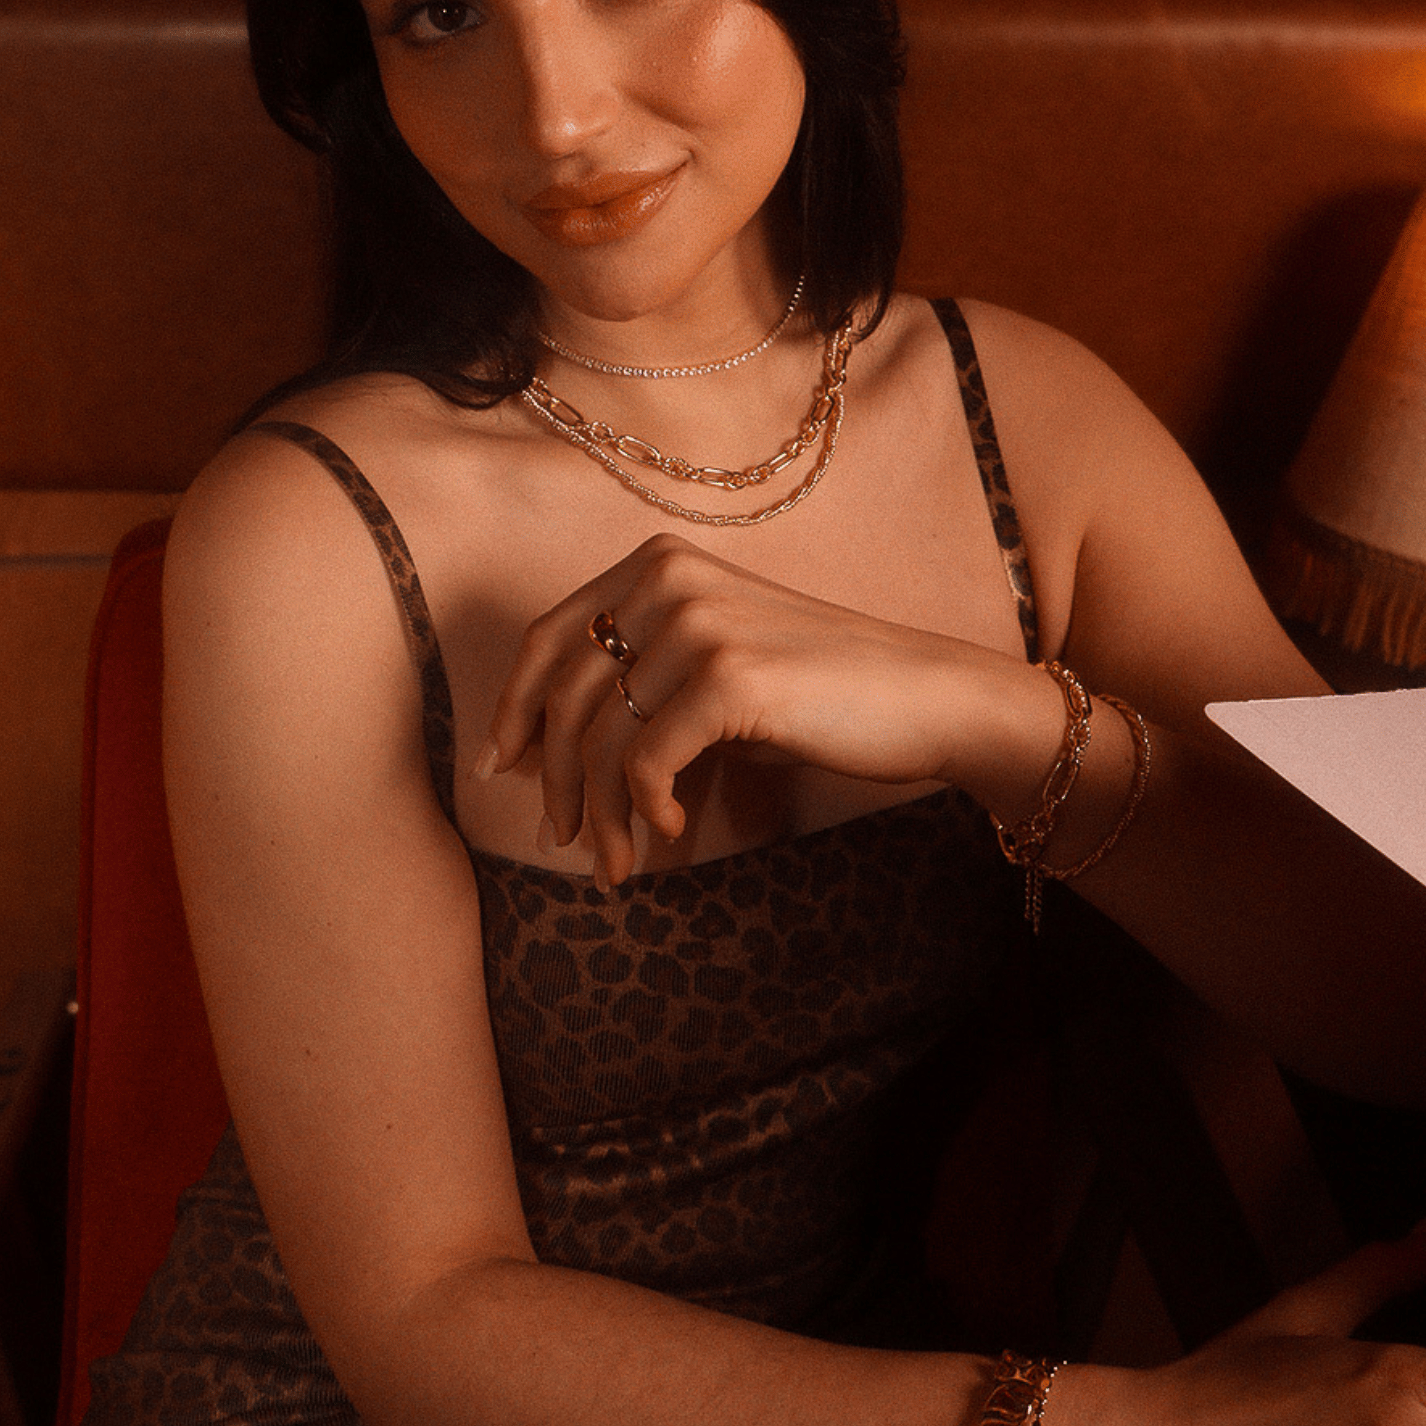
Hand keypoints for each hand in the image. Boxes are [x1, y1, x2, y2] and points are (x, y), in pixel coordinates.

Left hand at [479, 532, 1037, 883]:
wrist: (926, 697)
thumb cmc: (821, 693)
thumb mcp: (717, 668)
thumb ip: (643, 685)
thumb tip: (551, 756)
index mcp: (660, 564)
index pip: (552, 636)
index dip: (515, 708)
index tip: (500, 768)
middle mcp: (672, 580)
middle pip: (568, 693)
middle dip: (556, 779)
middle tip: (559, 837)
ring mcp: (701, 624)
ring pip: (604, 736)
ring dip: (601, 814)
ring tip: (615, 862)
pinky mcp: (730, 678)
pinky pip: (649, 760)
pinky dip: (647, 808)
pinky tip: (670, 832)